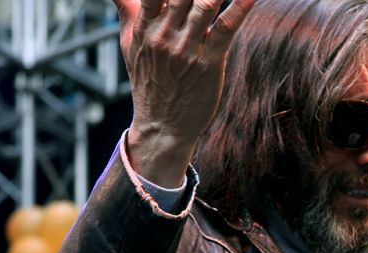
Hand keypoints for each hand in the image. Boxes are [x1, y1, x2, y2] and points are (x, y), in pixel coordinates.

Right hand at [114, 0, 254, 185]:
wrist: (162, 126)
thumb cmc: (149, 80)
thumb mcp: (129, 42)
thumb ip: (126, 6)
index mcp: (143, 25)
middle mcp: (163, 34)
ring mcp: (186, 49)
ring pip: (205, 3)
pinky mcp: (208, 63)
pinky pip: (227, 27)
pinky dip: (241, 6)